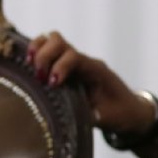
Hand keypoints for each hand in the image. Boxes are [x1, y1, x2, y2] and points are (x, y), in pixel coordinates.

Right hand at [29, 31, 153, 133]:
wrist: (130, 110)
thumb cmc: (120, 113)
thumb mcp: (108, 118)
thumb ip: (89, 115)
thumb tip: (69, 117)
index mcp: (96, 70)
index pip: (74, 56)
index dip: (59, 66)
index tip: (52, 84)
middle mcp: (83, 61)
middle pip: (58, 41)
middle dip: (44, 56)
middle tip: (39, 77)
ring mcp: (73, 60)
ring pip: (51, 39)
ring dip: (37, 50)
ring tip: (30, 67)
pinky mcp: (65, 64)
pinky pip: (47, 49)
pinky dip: (35, 52)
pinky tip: (27, 65)